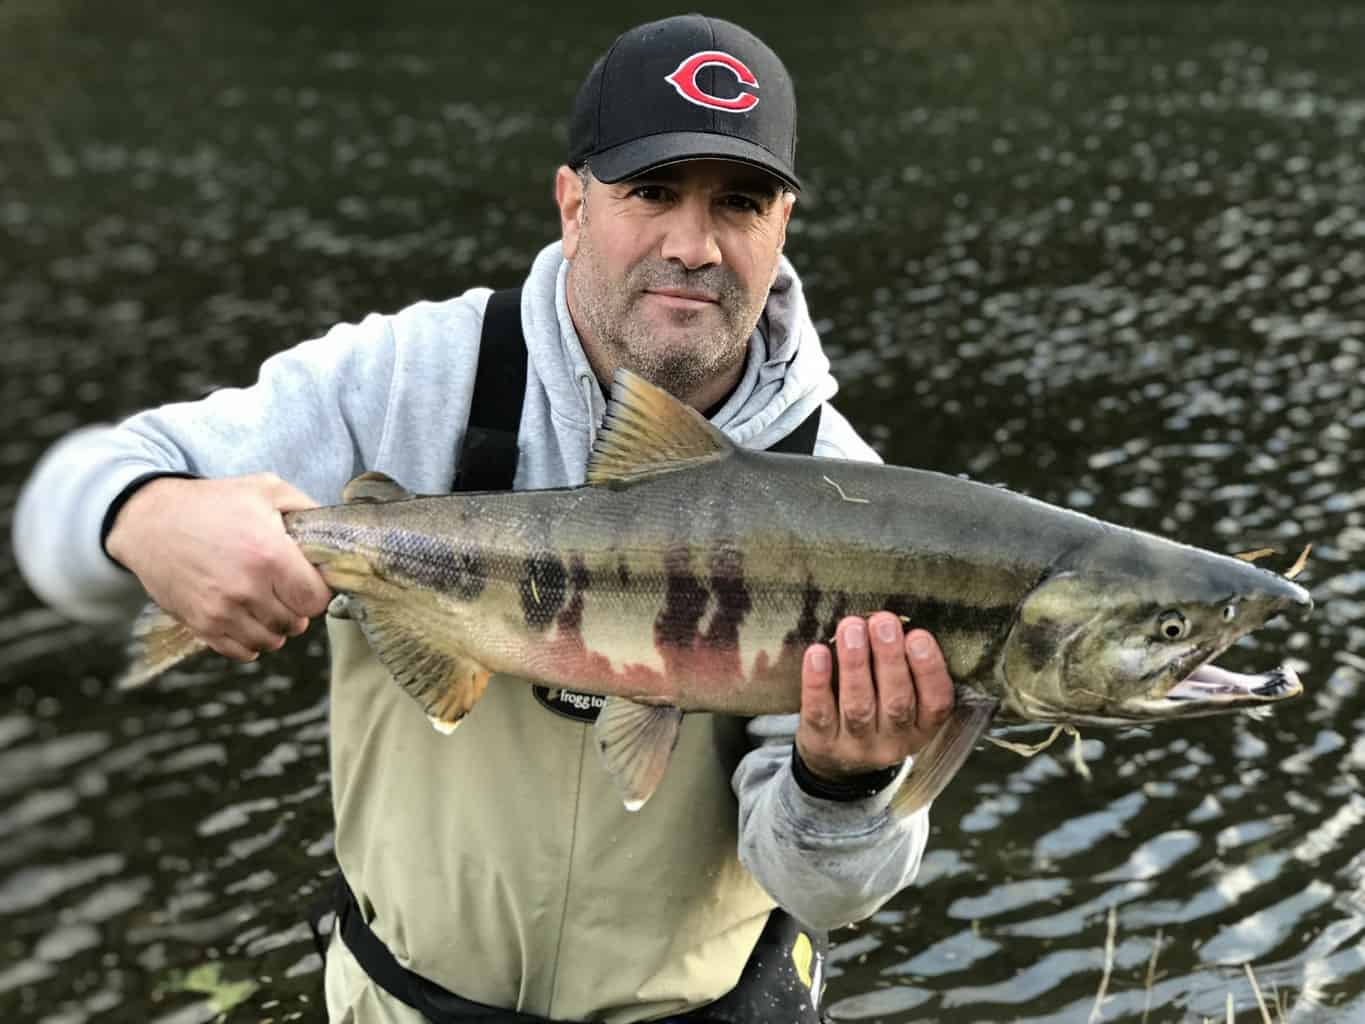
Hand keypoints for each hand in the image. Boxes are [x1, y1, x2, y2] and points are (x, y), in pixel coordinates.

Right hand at [106, 473, 331, 661]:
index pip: (317, 599)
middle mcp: (247, 589)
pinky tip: (247, 618)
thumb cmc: (211, 503)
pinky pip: (241, 652)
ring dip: (275, 626)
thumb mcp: (265, 488)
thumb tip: (334, 531)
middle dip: (297, 607)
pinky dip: (250, 640)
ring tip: (266, 602)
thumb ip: (305, 508)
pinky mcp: (201, 625)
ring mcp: (221, 612)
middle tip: (285, 588)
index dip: (318, 590)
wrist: (149, 521)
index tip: (308, 579)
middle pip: (296, 622)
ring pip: (271, 640)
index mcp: (269, 556)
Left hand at [795, 613, 954, 781]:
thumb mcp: (904, 702)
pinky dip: (817, 681)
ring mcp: (856, 745)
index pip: (936, 703)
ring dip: (856, 664)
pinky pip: (820, 712)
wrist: (837, 766)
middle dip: (890, 659)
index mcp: (922, 728)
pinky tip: (817, 653)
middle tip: (883, 622)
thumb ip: (905, 668)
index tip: (918, 635)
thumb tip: (894, 619)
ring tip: (852, 628)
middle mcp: (893, 741)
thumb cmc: (876, 715)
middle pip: (896, 702)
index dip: (929, 669)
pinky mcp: (822, 742)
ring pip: (859, 705)